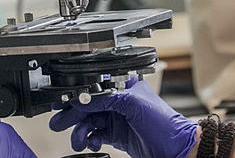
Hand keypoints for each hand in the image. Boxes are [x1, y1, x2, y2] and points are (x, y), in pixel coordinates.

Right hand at [49, 79, 197, 157]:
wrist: (176, 148)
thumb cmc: (164, 122)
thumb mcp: (133, 104)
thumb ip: (106, 100)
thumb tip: (82, 99)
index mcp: (124, 86)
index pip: (95, 87)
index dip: (78, 95)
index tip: (63, 103)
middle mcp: (119, 100)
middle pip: (88, 105)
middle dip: (72, 115)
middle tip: (58, 123)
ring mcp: (118, 118)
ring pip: (89, 122)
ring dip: (80, 131)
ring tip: (78, 141)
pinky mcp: (117, 134)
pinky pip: (96, 135)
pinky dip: (90, 139)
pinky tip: (91, 143)